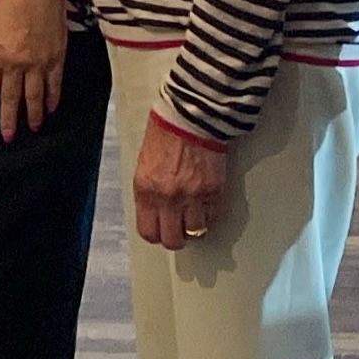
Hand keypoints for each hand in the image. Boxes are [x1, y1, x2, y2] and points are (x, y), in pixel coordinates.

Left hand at [0, 0, 69, 139]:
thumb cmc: (10, 3)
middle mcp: (15, 62)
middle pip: (10, 98)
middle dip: (8, 120)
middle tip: (8, 136)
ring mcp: (37, 62)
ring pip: (34, 96)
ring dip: (31, 115)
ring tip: (31, 128)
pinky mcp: (56, 58)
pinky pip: (54, 84)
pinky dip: (52, 98)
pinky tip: (50, 109)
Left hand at [132, 115, 231, 248]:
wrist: (191, 118)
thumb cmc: (166, 134)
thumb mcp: (144, 165)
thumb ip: (149, 191)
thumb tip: (156, 211)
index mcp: (145, 191)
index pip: (148, 232)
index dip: (156, 235)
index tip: (162, 231)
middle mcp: (168, 198)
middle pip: (173, 239)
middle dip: (177, 237)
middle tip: (180, 230)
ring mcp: (193, 197)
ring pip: (196, 231)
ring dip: (196, 226)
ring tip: (195, 215)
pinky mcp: (214, 191)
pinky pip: (214, 216)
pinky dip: (211, 214)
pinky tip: (207, 204)